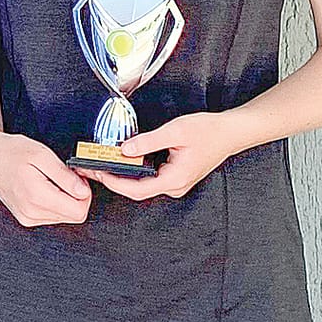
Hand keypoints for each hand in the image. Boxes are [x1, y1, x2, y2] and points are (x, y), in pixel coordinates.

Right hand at [0, 128, 91, 226]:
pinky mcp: (26, 219)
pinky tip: (44, 188)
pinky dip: (54, 203)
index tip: (77, 179)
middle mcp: (31, 211)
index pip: (78, 211)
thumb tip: (83, 192)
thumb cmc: (10, 151)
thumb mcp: (41, 154)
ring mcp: (27, 217)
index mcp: (36, 195)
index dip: (85, 194)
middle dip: (76, 197)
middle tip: (65, 177)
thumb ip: (64, 176)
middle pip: (74, 216)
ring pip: (64, 217)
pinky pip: (52, 216)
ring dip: (65, 199)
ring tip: (51, 180)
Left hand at [75, 111, 246, 200]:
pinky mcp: (174, 176)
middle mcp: (174, 186)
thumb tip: (124, 149)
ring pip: (141, 185)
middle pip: (136, 189)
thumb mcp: (175, 131)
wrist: (231, 132)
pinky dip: (132, 171)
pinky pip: (148, 178)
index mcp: (174, 179)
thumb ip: (148, 141)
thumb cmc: (209, 131)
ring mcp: (174, 183)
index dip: (113, 182)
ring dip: (120, 175)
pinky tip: (119, 161)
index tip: (97, 172)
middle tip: (90, 168)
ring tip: (99, 164)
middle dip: (111, 179)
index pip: (136, 189)